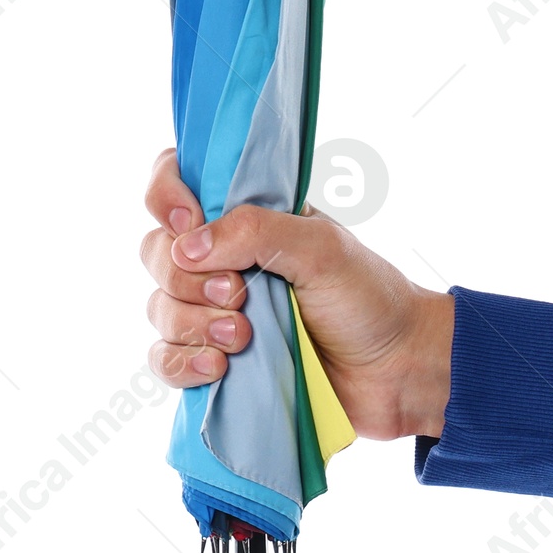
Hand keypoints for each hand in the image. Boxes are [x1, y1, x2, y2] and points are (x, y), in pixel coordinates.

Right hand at [140, 148, 451, 439]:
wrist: (395, 370)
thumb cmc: (368, 297)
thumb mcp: (321, 248)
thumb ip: (255, 232)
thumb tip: (186, 246)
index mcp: (247, 217)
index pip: (176, 181)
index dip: (166, 197)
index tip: (189, 223)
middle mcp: (223, 260)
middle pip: (157, 252)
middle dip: (188, 278)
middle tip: (242, 294)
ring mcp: (214, 312)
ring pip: (159, 308)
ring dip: (194, 324)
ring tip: (244, 337)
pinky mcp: (213, 361)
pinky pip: (164, 359)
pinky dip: (183, 363)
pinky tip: (219, 369)